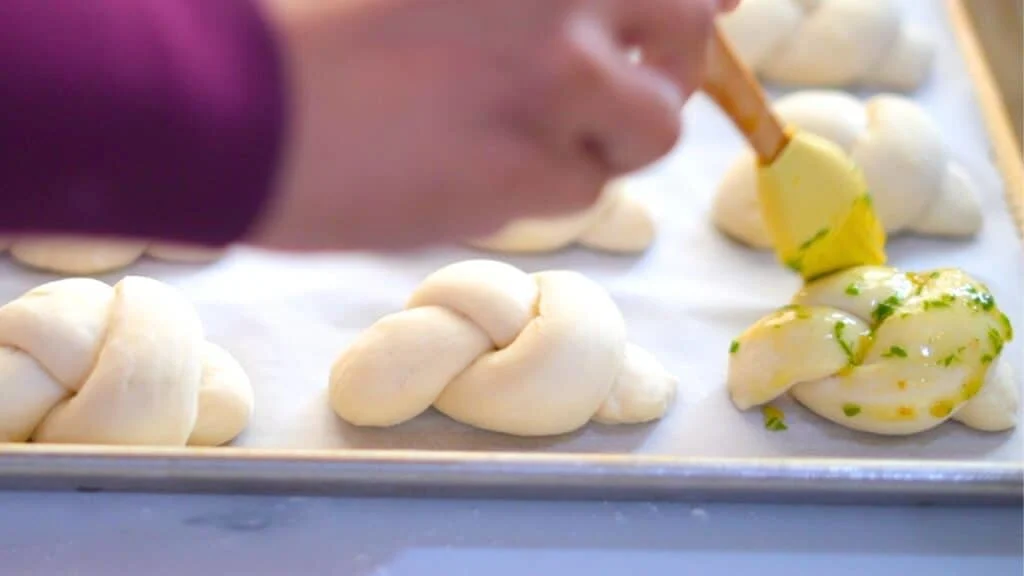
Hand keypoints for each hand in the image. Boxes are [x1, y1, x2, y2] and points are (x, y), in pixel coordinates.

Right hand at [250, 0, 735, 250]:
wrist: (227, 106)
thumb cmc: (308, 24)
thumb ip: (530, 1)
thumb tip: (638, 6)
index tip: (709, 6)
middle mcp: (563, 7)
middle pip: (686, 33)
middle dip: (675, 60)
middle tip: (635, 80)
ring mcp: (552, 89)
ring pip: (645, 130)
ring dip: (609, 137)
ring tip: (538, 136)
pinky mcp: (525, 177)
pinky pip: (580, 191)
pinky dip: (547, 186)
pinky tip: (478, 171)